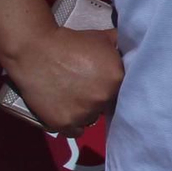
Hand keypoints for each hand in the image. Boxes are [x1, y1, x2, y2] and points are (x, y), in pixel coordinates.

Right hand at [6, 25, 121, 135]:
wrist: (37, 50)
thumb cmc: (72, 43)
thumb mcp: (104, 38)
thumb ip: (122, 47)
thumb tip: (134, 47)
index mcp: (117, 79)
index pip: (124, 92)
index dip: (113, 89)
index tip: (104, 85)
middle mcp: (103, 98)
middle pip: (107, 106)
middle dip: (99, 99)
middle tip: (86, 90)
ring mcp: (83, 113)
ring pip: (91, 119)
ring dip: (85, 112)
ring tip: (73, 98)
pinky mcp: (63, 123)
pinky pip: (75, 132)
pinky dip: (72, 124)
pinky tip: (68, 112)